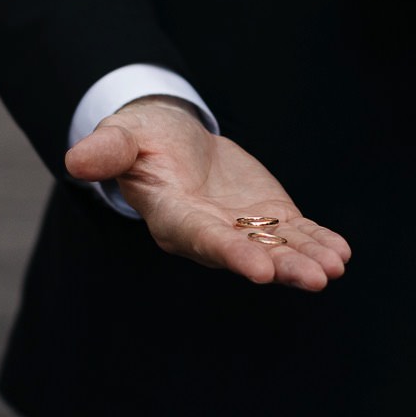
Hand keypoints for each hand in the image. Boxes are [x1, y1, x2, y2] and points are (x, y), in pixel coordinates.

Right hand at [66, 96, 351, 291]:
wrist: (170, 138)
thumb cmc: (139, 139)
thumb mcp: (120, 138)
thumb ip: (105, 152)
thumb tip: (74, 160)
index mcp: (173, 216)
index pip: (202, 238)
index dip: (231, 253)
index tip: (260, 268)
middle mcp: (209, 232)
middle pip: (248, 253)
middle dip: (282, 266)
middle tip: (317, 278)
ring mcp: (241, 228)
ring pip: (277, 249)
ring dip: (307, 259)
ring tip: (336, 267)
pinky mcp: (266, 217)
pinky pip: (294, 234)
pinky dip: (317, 241)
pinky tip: (341, 252)